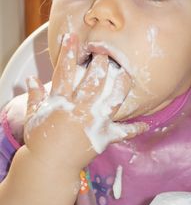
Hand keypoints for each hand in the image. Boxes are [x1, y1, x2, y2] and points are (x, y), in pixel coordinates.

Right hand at [24, 33, 146, 169]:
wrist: (49, 167)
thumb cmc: (40, 141)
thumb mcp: (33, 117)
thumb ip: (34, 97)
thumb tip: (30, 78)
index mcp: (61, 104)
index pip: (64, 73)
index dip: (68, 54)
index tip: (72, 37)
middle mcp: (80, 111)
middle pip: (92, 83)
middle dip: (100, 65)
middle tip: (105, 54)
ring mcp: (94, 124)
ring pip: (112, 100)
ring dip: (120, 86)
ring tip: (126, 74)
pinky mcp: (103, 138)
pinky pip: (122, 133)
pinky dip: (134, 129)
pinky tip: (146, 124)